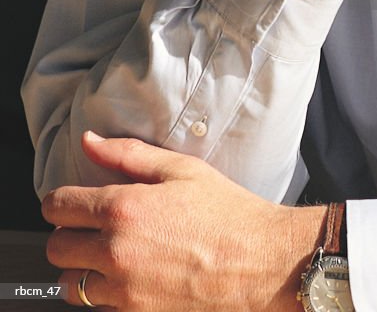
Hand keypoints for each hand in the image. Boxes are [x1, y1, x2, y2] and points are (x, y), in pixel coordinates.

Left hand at [43, 132, 324, 310]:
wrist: (260, 262)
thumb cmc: (227, 213)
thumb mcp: (181, 169)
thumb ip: (128, 154)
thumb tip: (90, 141)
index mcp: (124, 208)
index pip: (58, 206)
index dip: (61, 201)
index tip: (72, 201)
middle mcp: (116, 251)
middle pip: (56, 248)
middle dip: (68, 234)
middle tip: (92, 227)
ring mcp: (123, 290)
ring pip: (70, 285)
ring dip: (81, 269)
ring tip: (108, 256)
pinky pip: (98, 308)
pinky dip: (106, 293)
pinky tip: (131, 276)